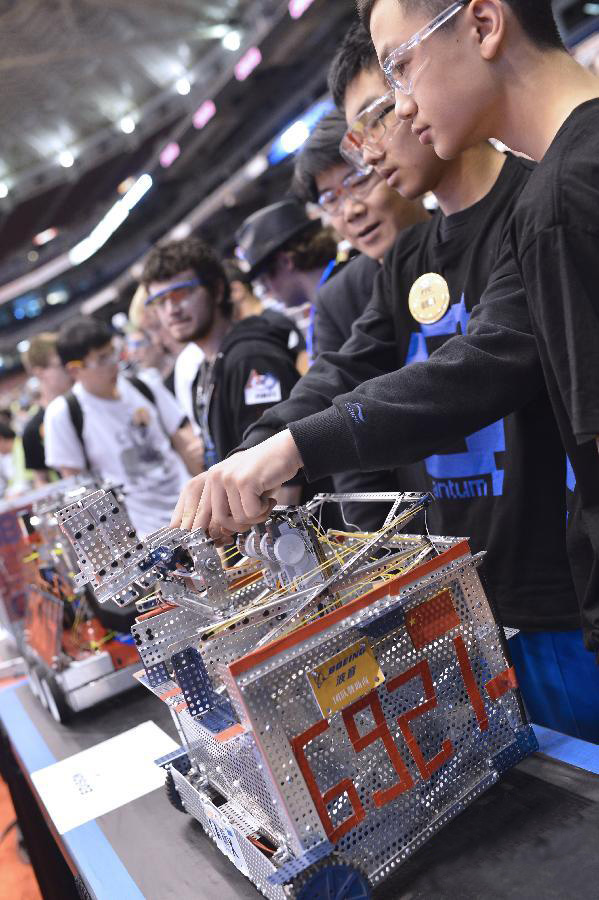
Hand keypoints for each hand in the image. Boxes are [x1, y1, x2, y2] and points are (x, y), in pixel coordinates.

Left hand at [170, 430, 302, 538]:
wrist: (285, 450)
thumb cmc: (264, 473)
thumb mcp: (239, 488)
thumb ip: (226, 507)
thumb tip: (218, 536)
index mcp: (210, 480)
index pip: (196, 513)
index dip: (203, 532)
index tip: (215, 541)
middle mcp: (215, 477)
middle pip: (218, 521)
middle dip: (238, 526)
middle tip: (253, 516)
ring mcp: (228, 479)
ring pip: (237, 520)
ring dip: (255, 517)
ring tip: (263, 502)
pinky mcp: (244, 482)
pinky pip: (251, 513)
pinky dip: (264, 510)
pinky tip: (269, 497)